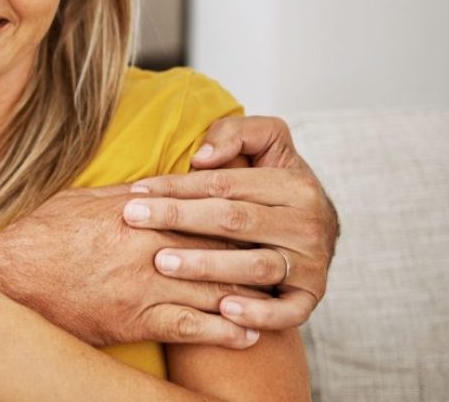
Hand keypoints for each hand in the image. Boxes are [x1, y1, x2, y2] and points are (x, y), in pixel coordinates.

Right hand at [0, 186, 268, 349]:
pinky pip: (193, 329)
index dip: (236, 217)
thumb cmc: (40, 237)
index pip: (203, 212)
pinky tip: (249, 334)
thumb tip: (156, 187)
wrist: (9, 279)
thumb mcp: (82, 202)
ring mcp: (145, 286)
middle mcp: (148, 247)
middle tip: (287, 257)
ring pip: (215, 289)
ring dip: (251, 296)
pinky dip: (225, 332)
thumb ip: (125, 196)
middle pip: (219, 249)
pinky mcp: (136, 320)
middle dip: (253, 254)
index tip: (261, 219)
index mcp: (138, 214)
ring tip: (278, 299)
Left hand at [124, 116, 337, 330]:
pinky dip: (260, 313)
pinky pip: (289, 311)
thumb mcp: (265, 145)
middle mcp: (306, 223)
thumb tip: (203, 157)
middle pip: (234, 220)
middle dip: (180, 219)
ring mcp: (312, 262)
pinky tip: (224, 310)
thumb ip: (236, 135)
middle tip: (135, 220)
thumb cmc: (271, 185)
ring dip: (207, 266)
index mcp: (294, 184)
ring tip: (163, 263)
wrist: (313, 228)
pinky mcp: (311, 296)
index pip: (225, 185)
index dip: (178, 187)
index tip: (137, 193)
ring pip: (255, 266)